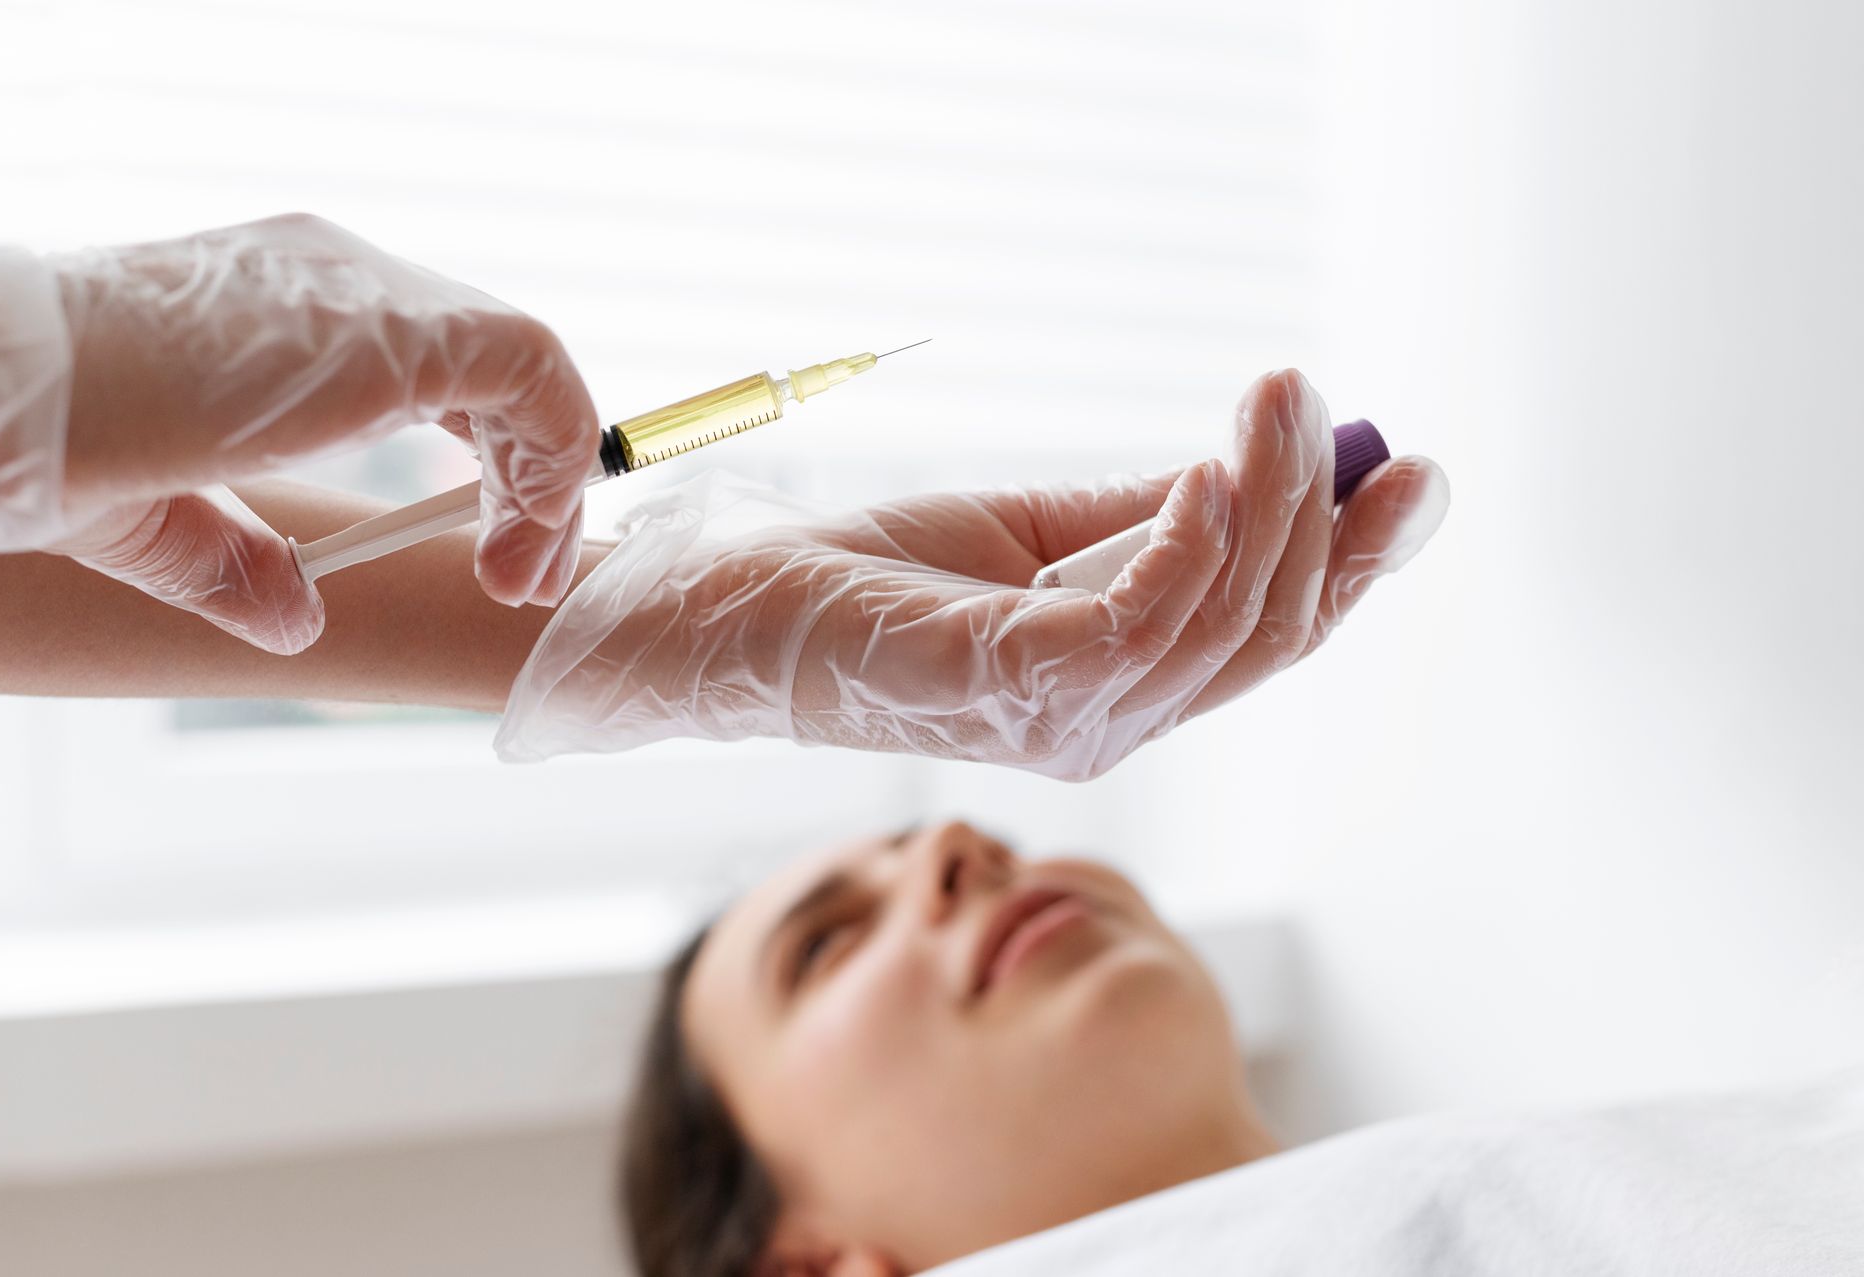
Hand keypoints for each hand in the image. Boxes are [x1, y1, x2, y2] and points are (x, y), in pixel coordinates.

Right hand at [0, 216, 596, 652]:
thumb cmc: (39, 443)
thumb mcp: (151, 515)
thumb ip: (234, 560)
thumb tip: (299, 617)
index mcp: (289, 304)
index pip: (440, 364)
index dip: (490, 461)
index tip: (494, 556)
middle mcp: (338, 278)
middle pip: (493, 366)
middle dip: (533, 481)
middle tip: (521, 582)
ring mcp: (365, 291)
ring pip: (527, 365)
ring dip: (547, 484)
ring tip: (518, 581)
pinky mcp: (386, 328)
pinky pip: (530, 371)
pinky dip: (552, 460)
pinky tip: (514, 547)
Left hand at [497, 370, 1448, 778]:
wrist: (720, 610)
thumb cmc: (869, 577)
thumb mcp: (1029, 535)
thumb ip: (1139, 519)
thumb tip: (1256, 472)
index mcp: (1119, 692)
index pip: (1267, 636)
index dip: (1350, 561)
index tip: (1409, 468)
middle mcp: (1106, 727)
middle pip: (1265, 633)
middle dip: (1319, 515)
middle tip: (1307, 395)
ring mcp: (1060, 721)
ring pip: (1219, 622)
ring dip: (1266, 501)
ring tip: (1272, 399)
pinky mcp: (1003, 687)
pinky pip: (1140, 621)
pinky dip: (1191, 541)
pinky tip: (1206, 473)